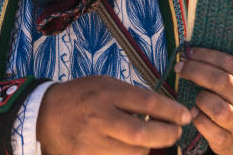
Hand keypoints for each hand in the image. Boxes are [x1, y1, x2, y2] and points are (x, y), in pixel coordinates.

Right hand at [36, 75, 191, 154]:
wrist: (46, 115)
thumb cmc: (81, 95)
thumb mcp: (105, 84)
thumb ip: (130, 96)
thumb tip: (162, 110)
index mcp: (106, 93)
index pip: (146, 103)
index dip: (171, 111)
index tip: (185, 115)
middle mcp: (100, 118)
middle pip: (143, 134)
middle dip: (167, 135)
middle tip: (176, 131)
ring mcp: (93, 143)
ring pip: (135, 153)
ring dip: (148, 147)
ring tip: (149, 138)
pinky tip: (131, 147)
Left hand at [175, 47, 232, 154]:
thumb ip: (226, 70)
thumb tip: (190, 53)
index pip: (230, 63)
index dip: (206, 55)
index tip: (188, 52)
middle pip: (222, 82)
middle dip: (196, 70)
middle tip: (180, 67)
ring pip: (219, 109)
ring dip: (201, 99)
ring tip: (198, 98)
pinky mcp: (230, 143)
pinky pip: (210, 129)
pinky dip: (198, 118)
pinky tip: (195, 113)